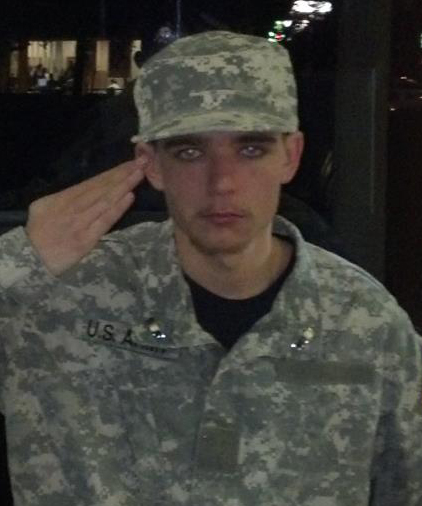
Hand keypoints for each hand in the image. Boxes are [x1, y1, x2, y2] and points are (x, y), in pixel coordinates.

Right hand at [26, 158, 146, 274]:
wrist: (30, 260)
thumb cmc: (38, 235)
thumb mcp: (42, 209)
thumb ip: (63, 199)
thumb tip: (84, 190)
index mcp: (61, 198)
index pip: (92, 182)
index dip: (112, 172)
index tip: (129, 163)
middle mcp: (71, 207)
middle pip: (101, 187)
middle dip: (122, 174)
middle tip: (141, 162)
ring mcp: (79, 223)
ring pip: (105, 200)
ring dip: (123, 186)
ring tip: (138, 174)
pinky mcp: (85, 239)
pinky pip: (104, 221)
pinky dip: (117, 208)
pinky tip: (129, 196)